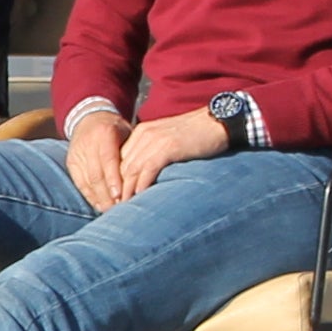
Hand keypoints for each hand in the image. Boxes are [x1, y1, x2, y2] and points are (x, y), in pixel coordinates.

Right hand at [63, 104, 133, 208]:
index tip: (120, 196)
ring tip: (111, 211)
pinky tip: (100, 206)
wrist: (90, 118)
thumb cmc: (116, 129)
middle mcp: (87, 143)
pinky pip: (80, 183)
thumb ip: (133, 153)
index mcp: (104, 133)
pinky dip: (90, 196)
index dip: (114, 179)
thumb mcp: (128, 134)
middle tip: (119, 209)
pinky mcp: (71, 163)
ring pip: (87, 181)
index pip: (108, 160)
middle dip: (107, 194)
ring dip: (99, 198)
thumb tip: (143, 178)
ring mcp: (76, 154)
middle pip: (96, 174)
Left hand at [103, 110, 231, 203]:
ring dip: (127, 190)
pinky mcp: (168, 147)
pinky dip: (142, 183)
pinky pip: (148, 168)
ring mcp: (155, 140)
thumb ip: (153, 153)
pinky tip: (139, 196)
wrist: (217, 122)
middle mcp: (144, 134)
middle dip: (118, 189)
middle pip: (123, 166)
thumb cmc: (196, 135)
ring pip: (132, 169)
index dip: (117, 181)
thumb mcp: (167, 141)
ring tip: (123, 208)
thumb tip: (143, 176)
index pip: (121, 160)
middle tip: (115, 208)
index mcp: (142, 132)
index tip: (115, 198)